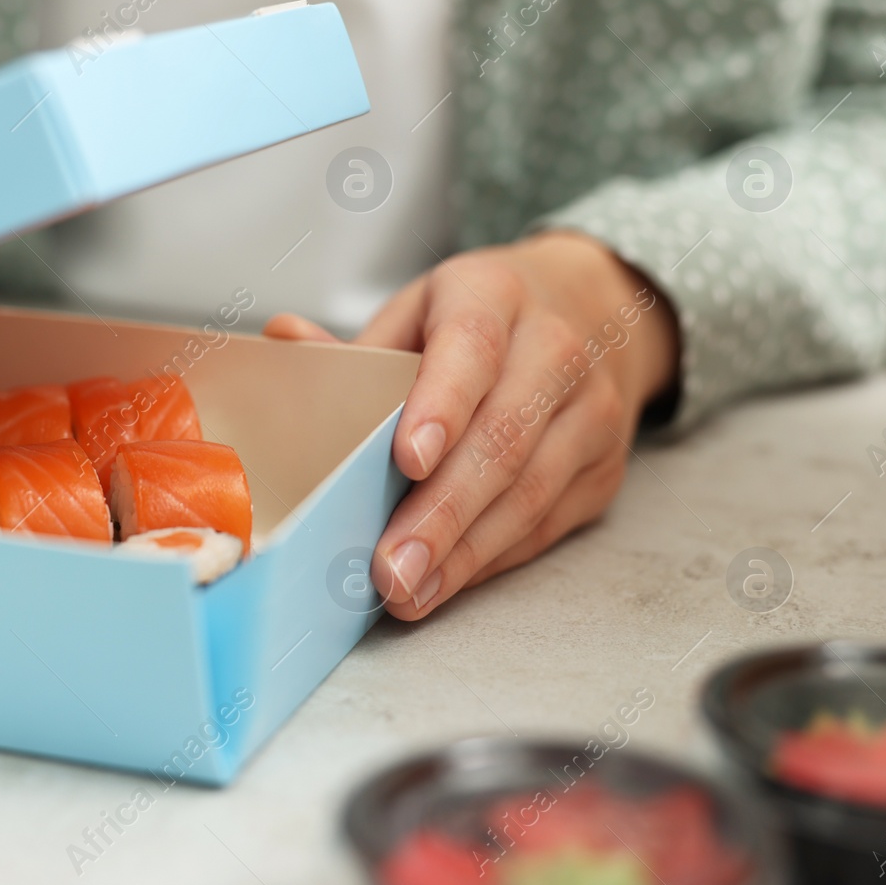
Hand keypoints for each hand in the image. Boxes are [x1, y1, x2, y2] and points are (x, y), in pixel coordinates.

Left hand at [264, 232, 678, 620]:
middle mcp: (554, 349)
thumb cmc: (484, 317)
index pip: (471, 347)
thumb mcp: (422, 309)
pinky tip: (447, 582)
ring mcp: (591, 411)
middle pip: (502, 436)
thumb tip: (282, 337)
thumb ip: (356, 343)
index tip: (407, 461)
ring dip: (466, 551)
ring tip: (410, 589)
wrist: (596, 308)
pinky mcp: (603, 467)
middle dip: (443, 510)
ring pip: (530, 489)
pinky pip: (546, 522)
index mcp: (494, 295)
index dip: (441, 404)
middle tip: (391, 564)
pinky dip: (492, 558)